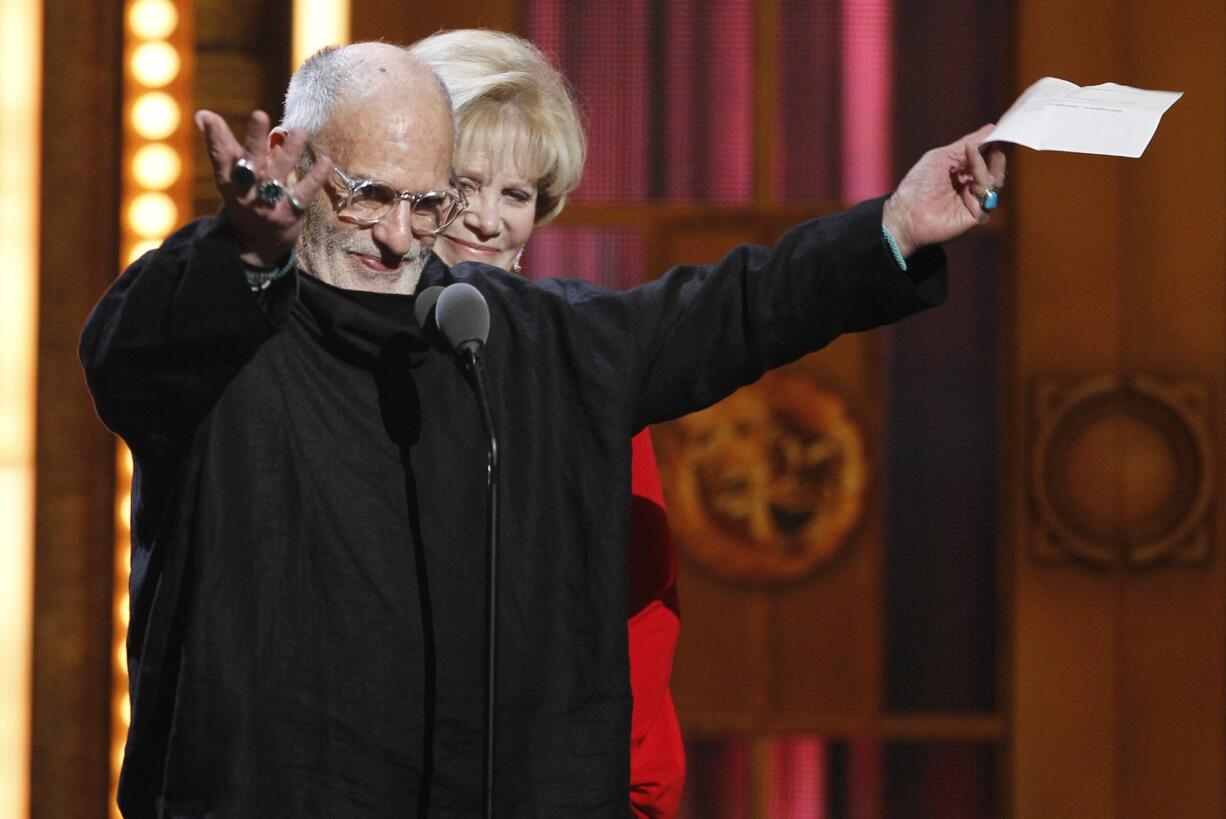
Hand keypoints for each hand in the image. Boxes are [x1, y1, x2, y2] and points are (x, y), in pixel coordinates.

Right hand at [195, 109, 334, 265]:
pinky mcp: (290, 213)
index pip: (220, 156)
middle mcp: (246, 192)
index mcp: (228, 180)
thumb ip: (221, 144)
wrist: (257, 244)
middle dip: (253, 139)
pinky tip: (326, 161)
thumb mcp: (230, 176)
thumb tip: (203, 114)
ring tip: (300, 132)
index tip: (211, 117)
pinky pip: (304, 192)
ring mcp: (268, 203)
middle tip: (260, 114)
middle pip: (250, 163)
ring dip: (289, 152)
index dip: (215, 137)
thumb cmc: (244, 198)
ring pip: (278, 174)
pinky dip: (316, 176)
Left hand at [882, 124, 1006, 256]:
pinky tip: (972, 163)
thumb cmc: (917, 185)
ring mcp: (975, 201)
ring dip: (985, 161)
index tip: (998, 130)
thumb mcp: (941, 157)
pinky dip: (982, 174)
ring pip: (995, 179)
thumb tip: (990, 128)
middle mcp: (971, 187)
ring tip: (973, 149)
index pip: (985, 158)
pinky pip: (987, 192)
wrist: (905, 213)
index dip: (992, 144)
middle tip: (995, 138)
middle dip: (995, 152)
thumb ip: (964, 144)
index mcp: (963, 174)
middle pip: (995, 169)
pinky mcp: (977, 214)